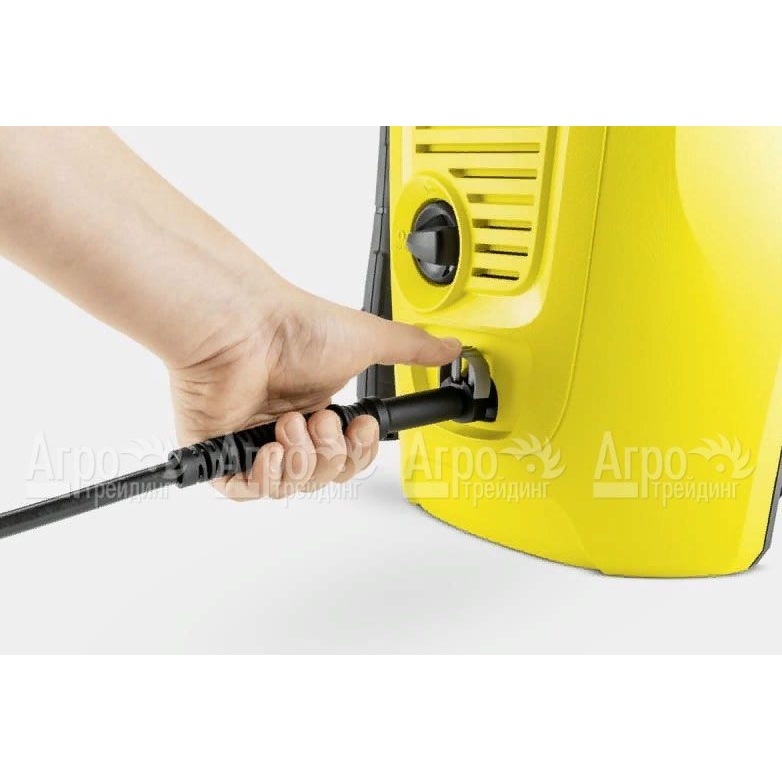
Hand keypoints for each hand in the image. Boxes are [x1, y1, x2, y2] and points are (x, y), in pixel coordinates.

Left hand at [168, 282, 460, 498]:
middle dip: (330, 453)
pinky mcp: (221, 452)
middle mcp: (287, 426)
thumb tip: (450, 348)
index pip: (347, 456)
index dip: (358, 452)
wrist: (246, 327)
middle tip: (321, 419)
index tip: (357, 426)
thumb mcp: (369, 339)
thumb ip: (413, 349)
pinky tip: (273, 450)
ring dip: (301, 459)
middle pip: (323, 475)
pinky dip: (267, 478)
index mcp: (318, 407)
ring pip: (290, 486)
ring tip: (291, 424)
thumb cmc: (295, 328)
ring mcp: (253, 439)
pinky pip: (247, 490)